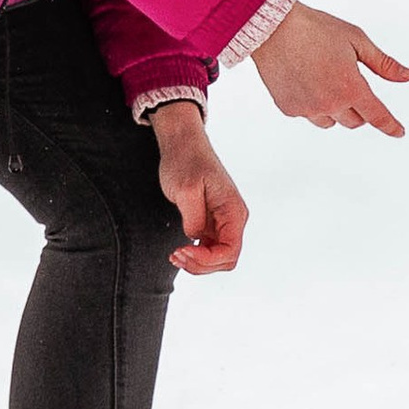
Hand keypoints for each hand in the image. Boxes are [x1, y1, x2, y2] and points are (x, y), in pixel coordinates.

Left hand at [148, 99, 248, 274]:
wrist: (182, 144)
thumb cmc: (185, 161)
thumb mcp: (186, 190)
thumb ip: (194, 219)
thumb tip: (197, 238)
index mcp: (233, 210)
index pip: (230, 250)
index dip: (207, 260)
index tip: (183, 251)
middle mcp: (233, 219)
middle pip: (226, 259)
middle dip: (201, 264)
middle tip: (175, 255)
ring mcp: (223, 222)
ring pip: (217, 257)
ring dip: (197, 263)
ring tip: (175, 254)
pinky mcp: (211, 222)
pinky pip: (209, 249)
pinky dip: (195, 255)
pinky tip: (179, 251)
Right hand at [251, 1, 408, 137]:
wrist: (274, 27)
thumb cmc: (315, 29)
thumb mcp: (356, 40)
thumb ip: (384, 64)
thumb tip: (408, 76)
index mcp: (351, 87)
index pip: (377, 116)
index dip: (390, 126)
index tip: (399, 132)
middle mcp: (331, 103)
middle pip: (355, 121)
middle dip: (358, 107)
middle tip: (348, 81)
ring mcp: (308, 109)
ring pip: (332, 121)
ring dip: (335, 109)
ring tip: (323, 78)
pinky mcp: (289, 109)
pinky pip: (309, 114)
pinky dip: (312, 104)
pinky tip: (305, 80)